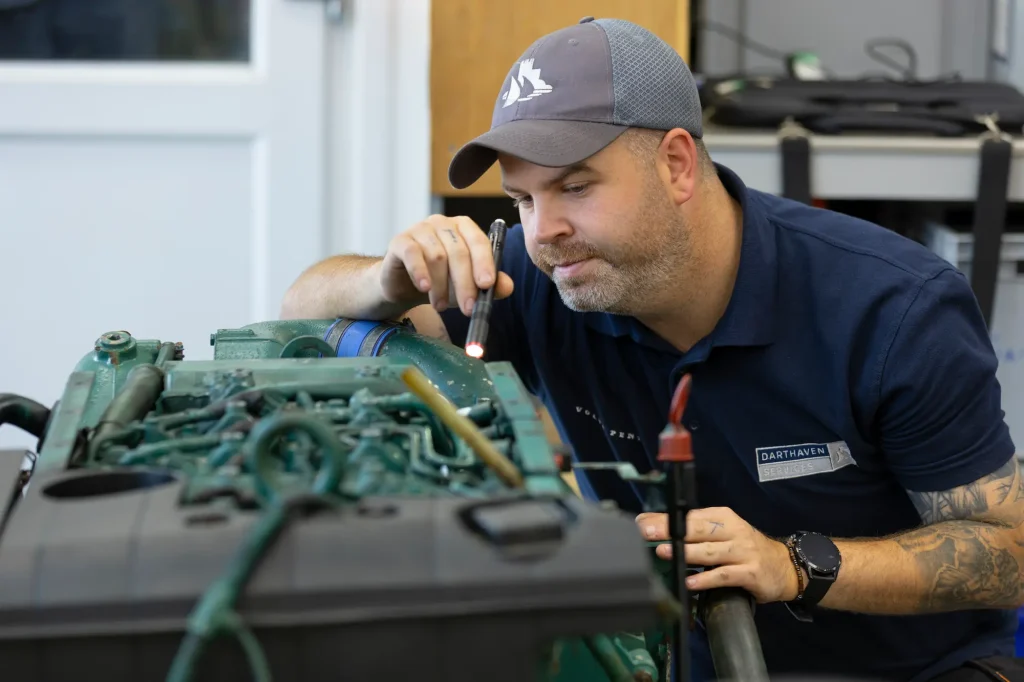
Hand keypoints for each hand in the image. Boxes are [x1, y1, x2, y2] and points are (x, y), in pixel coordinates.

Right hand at [379, 215, 514, 315]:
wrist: (404, 284)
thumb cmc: (441, 280)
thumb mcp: (468, 285)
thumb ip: (489, 285)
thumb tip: (507, 287)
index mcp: (464, 228)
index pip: (479, 241)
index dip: (484, 263)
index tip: (487, 285)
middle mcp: (443, 223)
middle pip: (458, 252)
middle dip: (465, 283)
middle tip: (468, 308)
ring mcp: (420, 229)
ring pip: (437, 256)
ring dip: (441, 286)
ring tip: (441, 307)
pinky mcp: (401, 240)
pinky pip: (412, 254)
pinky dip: (420, 272)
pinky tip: (424, 288)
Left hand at [636, 507, 799, 603]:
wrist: (785, 566)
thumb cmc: (745, 548)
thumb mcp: (723, 533)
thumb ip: (694, 531)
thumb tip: (654, 526)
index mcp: (723, 517)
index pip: (690, 516)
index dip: (665, 519)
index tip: (642, 522)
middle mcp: (733, 531)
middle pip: (698, 529)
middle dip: (671, 530)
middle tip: (647, 533)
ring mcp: (742, 552)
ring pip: (710, 551)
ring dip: (686, 552)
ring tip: (664, 552)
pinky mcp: (750, 573)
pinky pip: (724, 575)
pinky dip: (706, 578)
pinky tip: (691, 581)